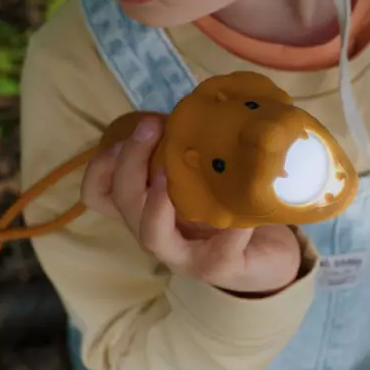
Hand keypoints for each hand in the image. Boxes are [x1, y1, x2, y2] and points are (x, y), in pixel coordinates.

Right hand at [81, 116, 301, 294]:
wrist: (269, 251)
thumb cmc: (229, 203)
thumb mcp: (203, 170)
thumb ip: (190, 145)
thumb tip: (199, 101)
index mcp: (147, 205)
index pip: (99, 192)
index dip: (100, 165)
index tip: (122, 136)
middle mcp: (156, 229)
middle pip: (122, 201)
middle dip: (129, 161)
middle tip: (151, 127)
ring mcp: (183, 254)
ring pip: (151, 235)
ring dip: (155, 202)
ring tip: (169, 174)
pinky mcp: (217, 268)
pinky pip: (217, 255)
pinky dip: (229, 233)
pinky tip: (243, 217)